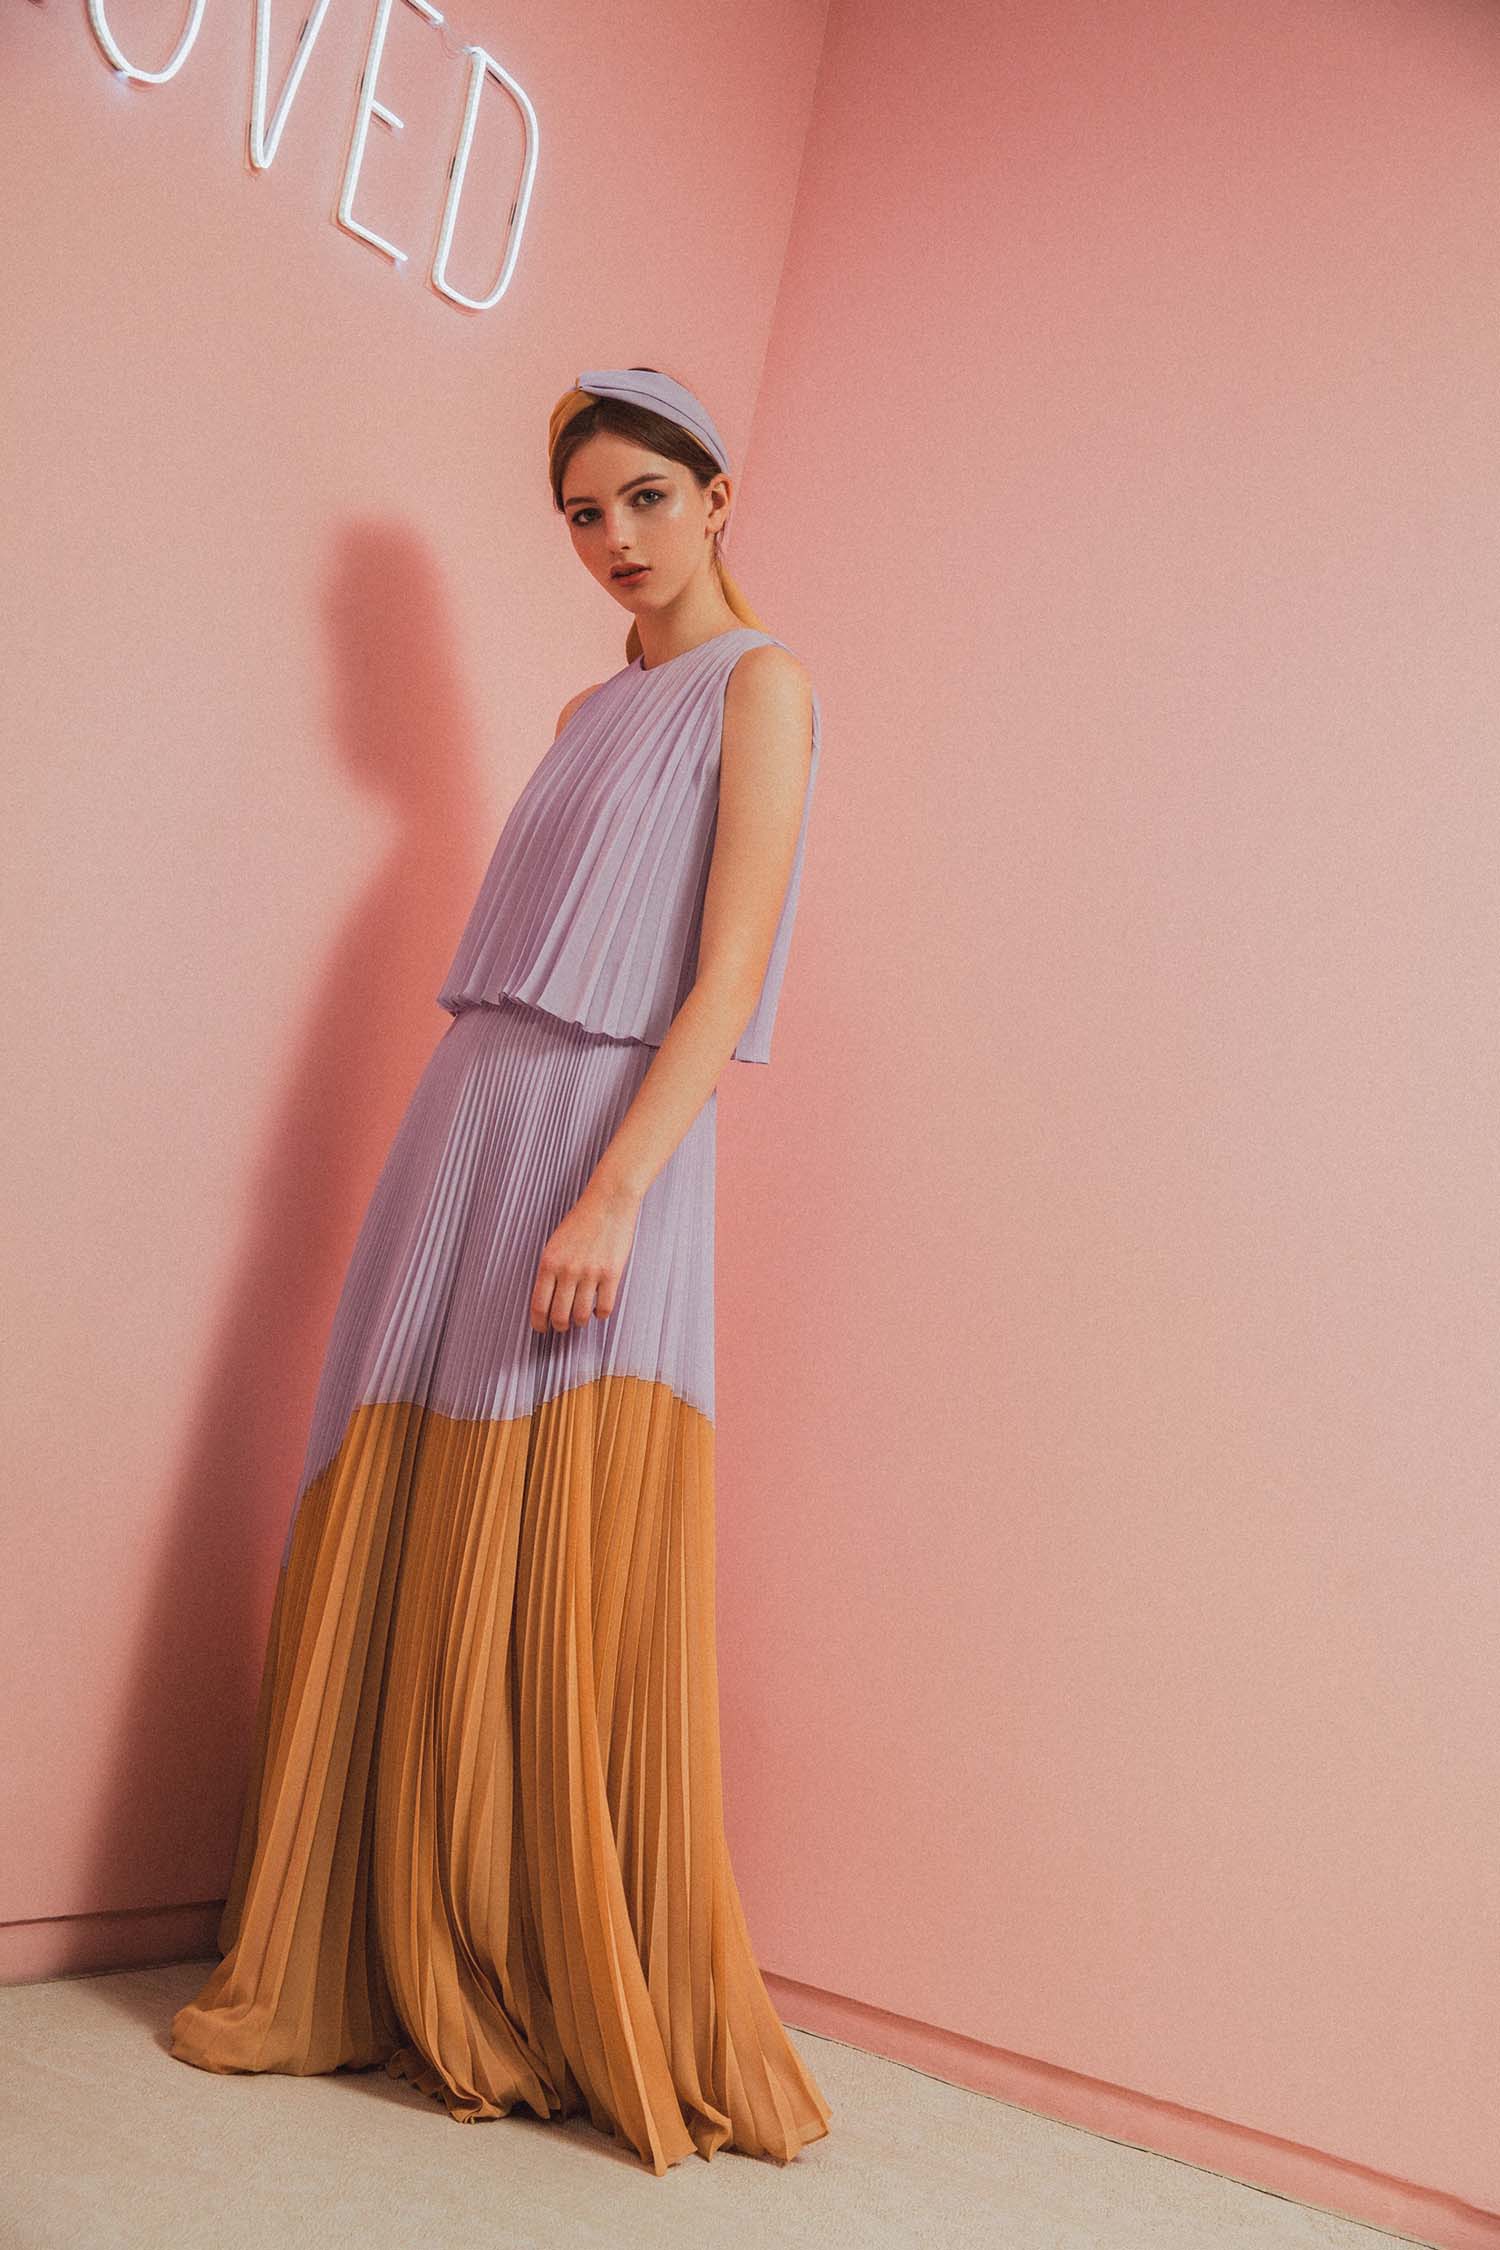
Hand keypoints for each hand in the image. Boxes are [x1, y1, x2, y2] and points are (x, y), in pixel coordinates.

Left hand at [530, 1177, 640, 1332]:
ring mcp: (590, 1273)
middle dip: (559, 1326)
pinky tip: (598, 1309)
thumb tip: (548, 1300)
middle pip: (559, 1315)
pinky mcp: (612, 1274)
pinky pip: (605, 1307)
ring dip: (580, 1321)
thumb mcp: (555, 1243)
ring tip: (580, 1318)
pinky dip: (600, 1314)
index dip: (539, 1323)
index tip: (542, 1329)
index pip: (539, 1305)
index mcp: (549, 1262)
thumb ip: (550, 1270)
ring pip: (581, 1315)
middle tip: (562, 1326)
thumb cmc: (581, 1221)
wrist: (608, 1202)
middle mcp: (568, 1270)